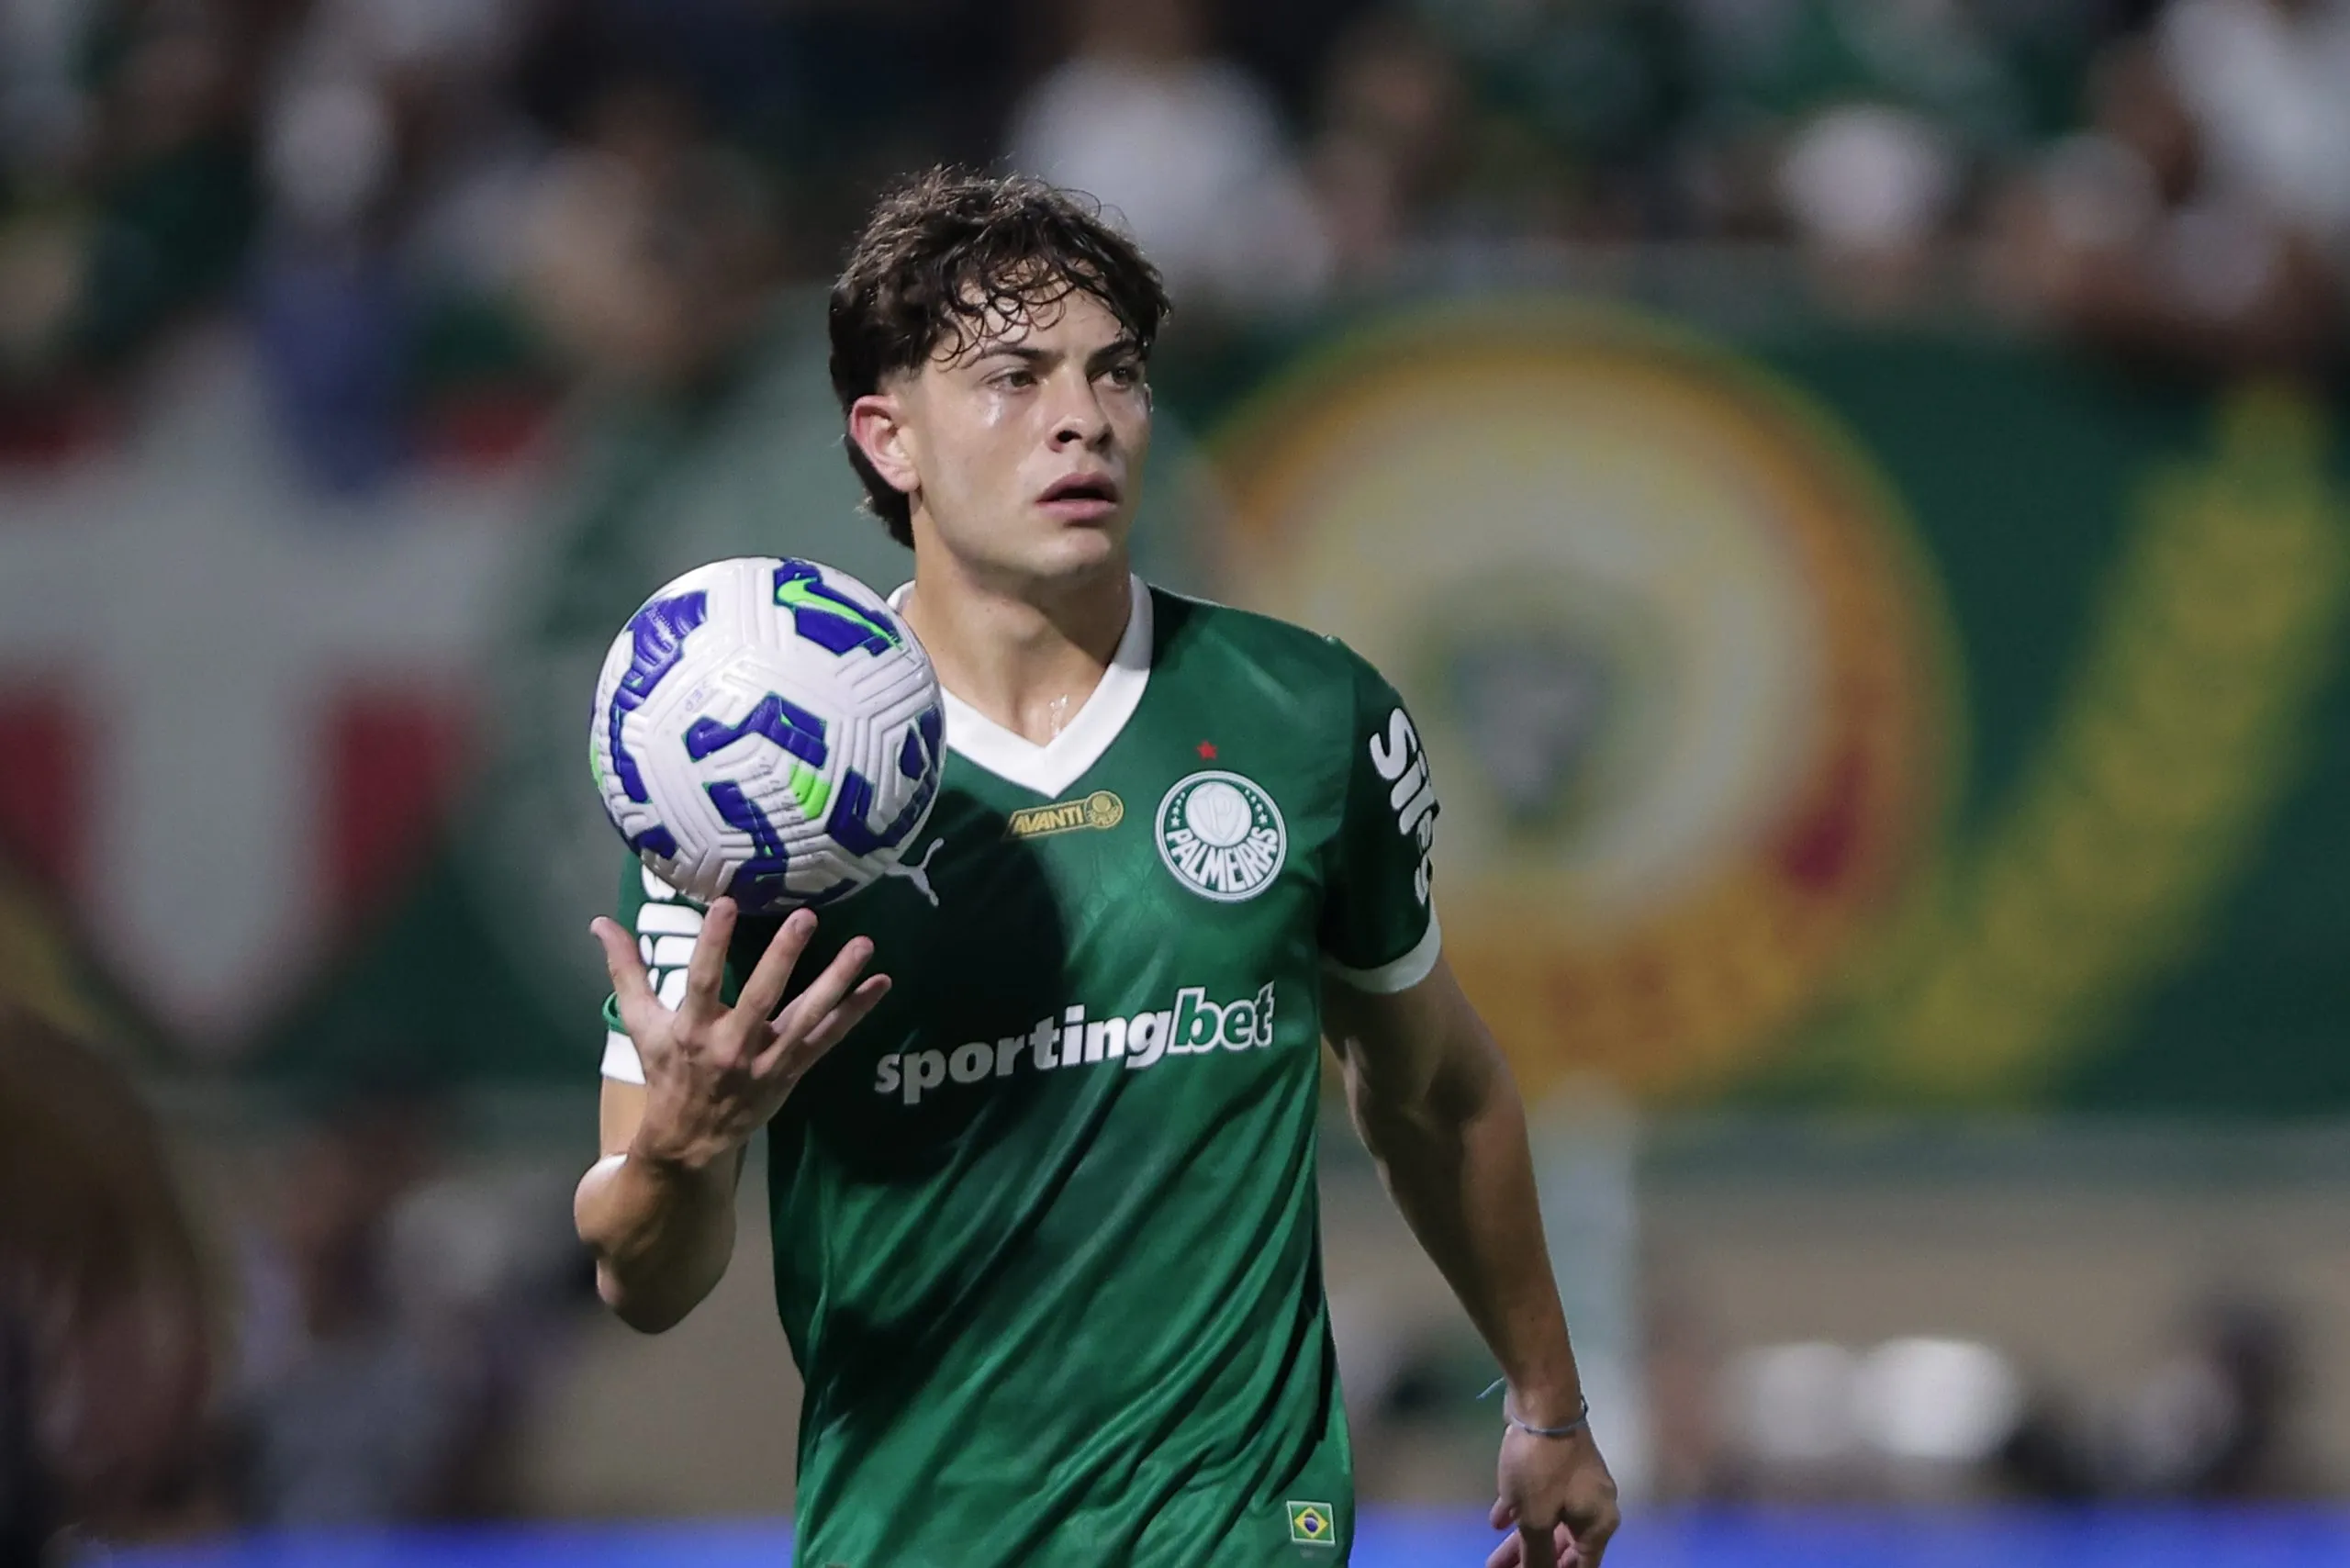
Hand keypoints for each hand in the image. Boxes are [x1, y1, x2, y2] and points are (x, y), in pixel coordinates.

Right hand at [592, 898, 889, 1169]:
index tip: (727, 903)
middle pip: (761, 996)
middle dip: (784, 957)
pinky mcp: (793, 1070)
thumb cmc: (666, 1071)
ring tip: (864, 946)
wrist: (690, 1138)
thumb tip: (601, 923)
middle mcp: (732, 1044)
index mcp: (691, 1029)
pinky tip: (882, 983)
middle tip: (806, 917)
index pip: (701, 979)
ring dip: (838, 981)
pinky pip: (830, 1038)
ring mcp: (767, 1059)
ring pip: (807, 1016)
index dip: (712, 943)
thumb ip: (626, 971)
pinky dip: (857, 1012)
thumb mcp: (641, 1024)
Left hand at [1486, 1422, 1618, 1567]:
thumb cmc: (1542, 1467)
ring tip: (1493, 1559)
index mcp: (1599, 1524)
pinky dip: (1522, 1510)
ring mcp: (1576, 1482)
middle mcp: (1594, 1505)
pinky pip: (1541, 1497)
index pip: (1583, 1566)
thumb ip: (1537, 1556)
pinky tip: (1498, 1520)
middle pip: (1564, 1547)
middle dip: (1533, 1561)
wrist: (1543, 1402)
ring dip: (1522, 1541)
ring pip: (1549, 1520)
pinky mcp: (1557, 1463)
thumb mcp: (1536, 1519)